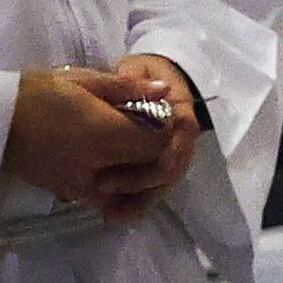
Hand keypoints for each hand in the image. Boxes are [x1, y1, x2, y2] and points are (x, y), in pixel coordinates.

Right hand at [6, 66, 177, 219]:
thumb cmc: (34, 92)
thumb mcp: (81, 80)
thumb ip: (126, 88)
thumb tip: (165, 91)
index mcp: (104, 134)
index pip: (157, 142)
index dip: (162, 128)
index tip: (152, 112)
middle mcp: (98, 166)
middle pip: (148, 167)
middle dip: (153, 149)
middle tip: (143, 128)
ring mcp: (82, 185)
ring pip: (131, 188)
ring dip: (139, 171)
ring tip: (128, 147)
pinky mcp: (68, 193)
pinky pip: (106, 198)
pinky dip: (117, 188)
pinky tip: (113, 168)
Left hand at [96, 55, 204, 216]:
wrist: (153, 79)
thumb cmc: (144, 73)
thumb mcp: (138, 68)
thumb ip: (137, 79)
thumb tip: (160, 90)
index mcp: (180, 117)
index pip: (176, 145)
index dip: (157, 161)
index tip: (128, 168)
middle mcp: (180, 142)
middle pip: (169, 174)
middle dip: (139, 185)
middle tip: (101, 187)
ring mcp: (171, 157)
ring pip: (160, 187)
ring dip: (138, 202)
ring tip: (111, 215)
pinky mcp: (156, 167)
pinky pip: (150, 191)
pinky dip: (134, 204)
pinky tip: (112, 213)